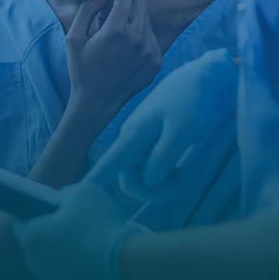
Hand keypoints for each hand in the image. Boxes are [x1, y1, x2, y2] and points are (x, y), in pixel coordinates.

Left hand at [13, 183, 142, 279]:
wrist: (124, 266)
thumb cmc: (99, 225)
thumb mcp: (82, 192)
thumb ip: (64, 195)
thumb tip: (60, 201)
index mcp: (32, 237)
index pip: (21, 223)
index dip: (35, 214)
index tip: (52, 211)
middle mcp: (34, 265)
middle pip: (37, 247)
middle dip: (51, 238)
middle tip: (76, 229)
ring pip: (52, 268)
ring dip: (64, 259)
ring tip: (90, 250)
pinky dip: (77, 277)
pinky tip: (96, 269)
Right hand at [65, 0, 162, 135]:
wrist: (97, 102)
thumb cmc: (81, 68)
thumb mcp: (74, 37)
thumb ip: (88, 10)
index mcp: (117, 29)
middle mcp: (138, 37)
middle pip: (142, 1)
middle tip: (116, 2)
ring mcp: (151, 50)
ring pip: (147, 19)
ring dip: (134, 17)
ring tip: (117, 30)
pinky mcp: (157, 61)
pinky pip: (152, 37)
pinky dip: (141, 34)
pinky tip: (126, 47)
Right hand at [87, 48, 238, 199]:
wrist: (205, 80)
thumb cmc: (191, 99)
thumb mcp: (182, 127)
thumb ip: (163, 155)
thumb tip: (148, 181)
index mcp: (133, 136)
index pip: (108, 164)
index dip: (93, 182)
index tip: (73, 199)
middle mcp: (134, 145)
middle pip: (132, 182)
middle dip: (154, 190)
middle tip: (182, 178)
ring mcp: (145, 148)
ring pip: (146, 181)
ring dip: (164, 185)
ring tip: (185, 172)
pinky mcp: (158, 150)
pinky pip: (156, 175)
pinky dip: (169, 179)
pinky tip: (184, 169)